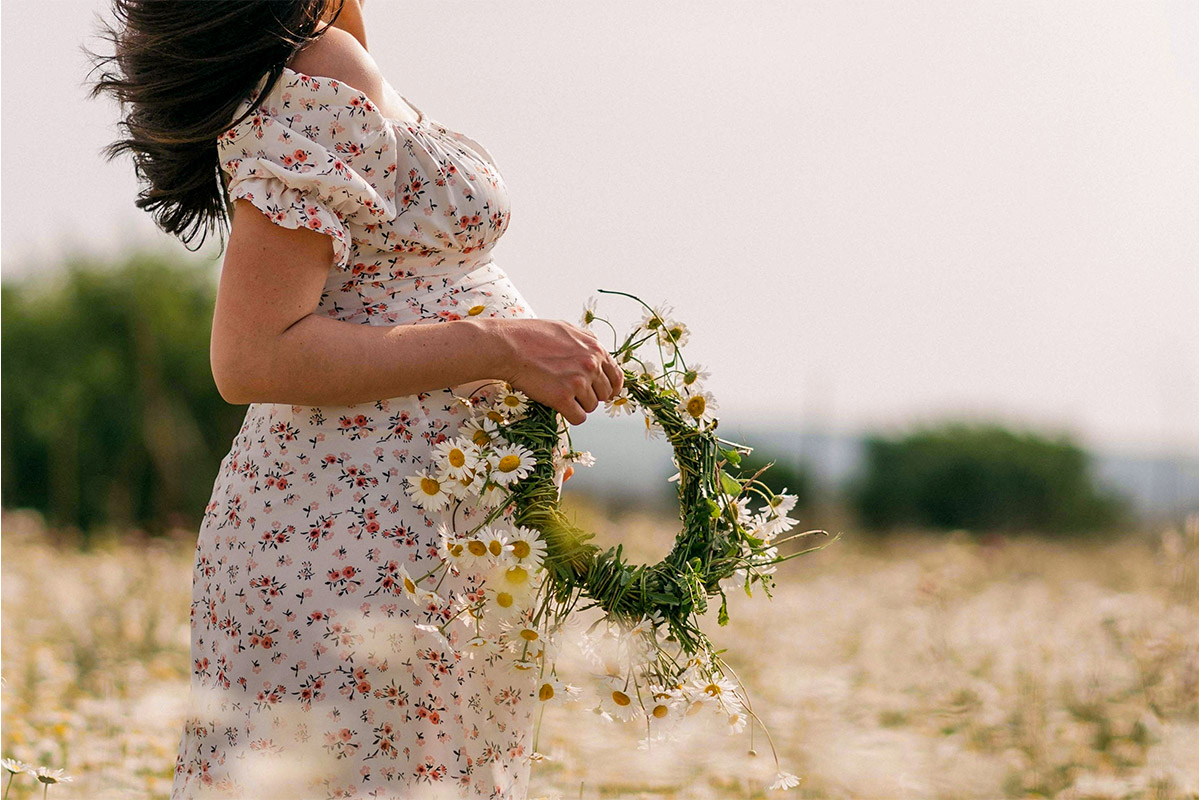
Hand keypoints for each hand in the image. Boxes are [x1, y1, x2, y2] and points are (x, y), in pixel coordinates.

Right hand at [490, 318, 624, 424]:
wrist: (508, 347)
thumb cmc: (531, 335)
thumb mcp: (566, 328)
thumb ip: (586, 340)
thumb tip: (596, 351)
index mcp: (595, 349)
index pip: (616, 375)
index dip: (611, 387)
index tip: (607, 394)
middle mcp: (591, 365)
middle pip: (605, 394)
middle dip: (592, 395)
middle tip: (574, 393)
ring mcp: (578, 382)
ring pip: (591, 407)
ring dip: (578, 404)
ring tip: (560, 394)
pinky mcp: (563, 398)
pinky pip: (578, 418)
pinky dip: (570, 415)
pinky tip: (559, 406)